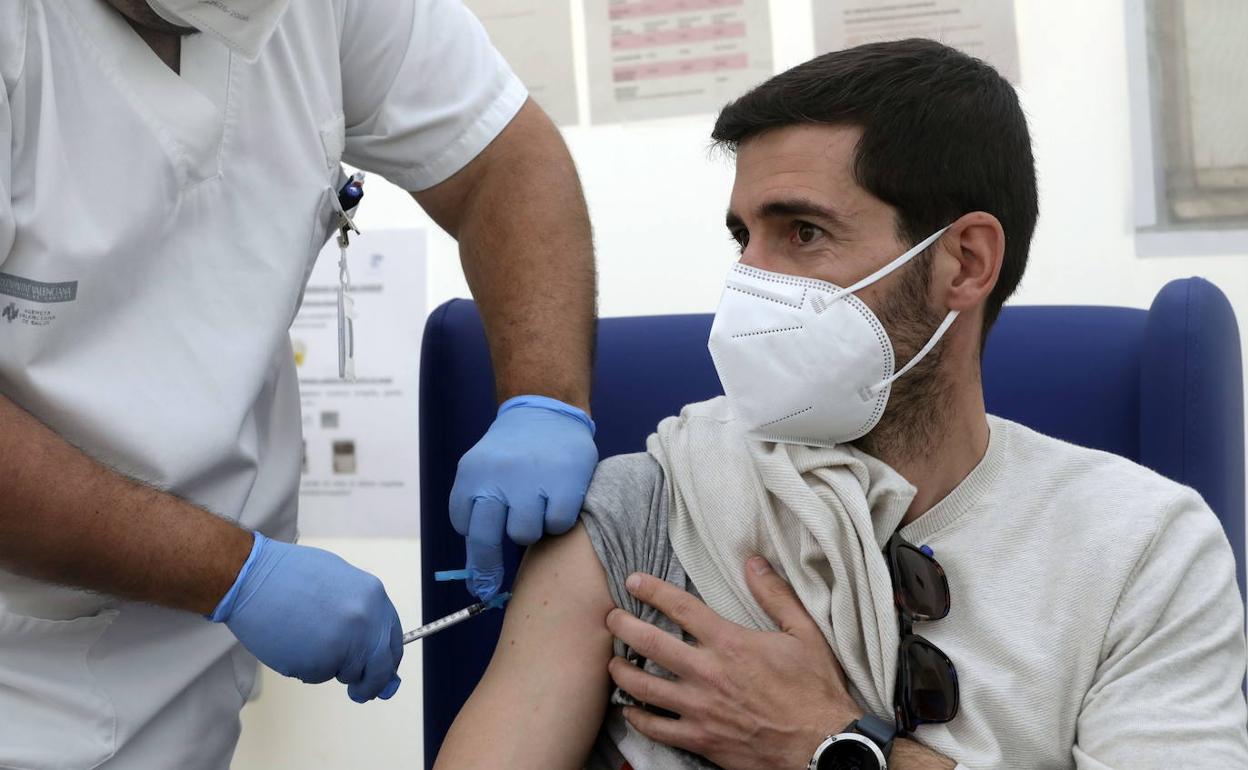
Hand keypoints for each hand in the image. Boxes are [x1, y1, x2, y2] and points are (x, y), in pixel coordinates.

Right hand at [211, 532, 402, 702]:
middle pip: (380, 668)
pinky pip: (318, 675)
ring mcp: (343, 644)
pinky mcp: (318, 662)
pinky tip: (292, 641)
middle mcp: (366, 622)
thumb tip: (380, 653)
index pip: (393, 641)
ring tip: (305, 635)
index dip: (387, 661)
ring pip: (346, 672)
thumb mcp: (341, 583)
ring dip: (331, 666)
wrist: (251, 577)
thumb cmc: (290, 575)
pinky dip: (306, 667)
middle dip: (371, 684)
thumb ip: (364, 615)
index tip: (382, 673)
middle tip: (360, 692)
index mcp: (374, 598)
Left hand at [449, 395, 596, 599]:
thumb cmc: (513, 452)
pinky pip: (557, 525)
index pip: (464, 525)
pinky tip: (558, 499)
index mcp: (472, 474)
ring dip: (532, 529)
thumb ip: (478, 510)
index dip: (474, 541)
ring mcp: (531, 481)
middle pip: (485, 540)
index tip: (482, 556)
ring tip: (537, 507)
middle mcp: (497, 477)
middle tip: (488, 586)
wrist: (546, 410)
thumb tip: (478, 575)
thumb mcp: (484, 470)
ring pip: (524, 535)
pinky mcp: (564, 484)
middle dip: (486, 569)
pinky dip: (558, 519)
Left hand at [605, 557, 859, 769]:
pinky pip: (656, 728)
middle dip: (622, 626)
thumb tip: (754, 561)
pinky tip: (629, 709)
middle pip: (649, 643)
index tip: (633, 580)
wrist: (822, 745)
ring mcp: (700, 708)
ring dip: (621, 671)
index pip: (680, 607)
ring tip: (612, 662)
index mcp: (730, 643)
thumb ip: (776, 595)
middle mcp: (708, 673)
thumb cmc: (815, 689)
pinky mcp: (700, 739)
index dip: (652, 590)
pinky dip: (637, 717)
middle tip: (610, 618)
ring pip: (644, 686)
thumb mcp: (805, 633)